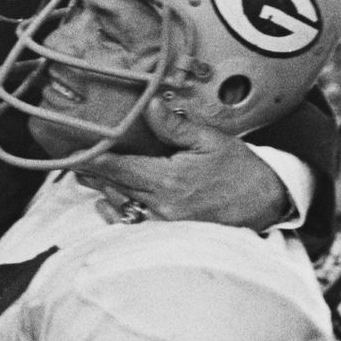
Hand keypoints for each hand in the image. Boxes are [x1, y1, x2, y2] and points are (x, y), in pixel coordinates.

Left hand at [74, 94, 289, 229]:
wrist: (268, 203)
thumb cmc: (240, 169)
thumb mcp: (211, 140)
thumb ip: (176, 126)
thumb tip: (152, 104)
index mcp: (170, 180)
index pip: (121, 169)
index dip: (94, 161)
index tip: (72, 153)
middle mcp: (163, 207)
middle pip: (116, 188)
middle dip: (94, 175)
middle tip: (73, 161)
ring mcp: (166, 225)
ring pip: (123, 208)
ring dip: (105, 191)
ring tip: (86, 176)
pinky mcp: (171, 236)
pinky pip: (135, 226)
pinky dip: (119, 213)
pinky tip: (108, 203)